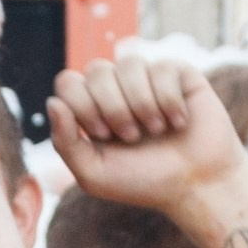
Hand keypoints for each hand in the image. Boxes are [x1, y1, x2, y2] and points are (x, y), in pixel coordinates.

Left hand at [49, 58, 241, 212]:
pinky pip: (162, 67)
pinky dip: (168, 100)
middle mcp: (116, 90)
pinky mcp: (178, 73)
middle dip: (112, 106)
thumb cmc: (142, 181)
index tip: (102, 134)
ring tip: (156, 130)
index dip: (82, 104)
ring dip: (141, 103)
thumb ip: (65, 142)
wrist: (195, 184)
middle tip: (131, 136)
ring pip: (129, 63)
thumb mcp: (93, 173)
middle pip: (96, 70)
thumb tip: (52, 102)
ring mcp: (147, 79)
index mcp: (91, 110)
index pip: (68, 82)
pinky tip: (178, 121)